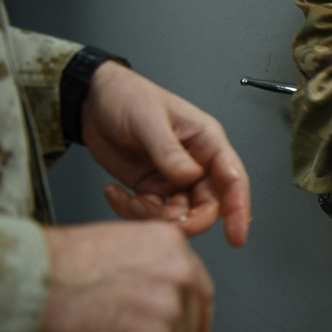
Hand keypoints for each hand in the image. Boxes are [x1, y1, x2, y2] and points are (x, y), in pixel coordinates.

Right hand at [37, 221, 213, 331]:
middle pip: (188, 323)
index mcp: (171, 244)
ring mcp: (170, 309)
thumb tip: (157, 299)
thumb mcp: (118, 246)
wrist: (27, 282)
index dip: (195, 319)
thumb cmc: (55, 266)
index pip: (200, 290)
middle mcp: (180, 273)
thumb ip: (148, 267)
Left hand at [81, 63, 250, 245]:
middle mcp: (195, 163)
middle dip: (187, 220)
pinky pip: (152, 213)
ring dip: (155, 218)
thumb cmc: (128, 95)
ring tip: (131, 202)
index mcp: (206, 141)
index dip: (239, 209)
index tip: (236, 235)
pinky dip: (132, 212)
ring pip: (179, 214)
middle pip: (208, 206)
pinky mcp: (151, 188)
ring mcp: (173, 178)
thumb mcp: (147, 118)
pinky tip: (116, 194)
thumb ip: (168, 150)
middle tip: (166, 224)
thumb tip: (190, 176)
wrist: (93, 101)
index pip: (232, 178)